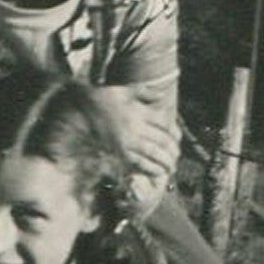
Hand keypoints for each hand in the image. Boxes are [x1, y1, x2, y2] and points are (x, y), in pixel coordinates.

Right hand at [98, 86, 178, 210]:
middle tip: (176, 158)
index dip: (175, 134)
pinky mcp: (119, 151)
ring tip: (171, 168)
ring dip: (165, 162)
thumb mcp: (129, 91)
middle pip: (162, 141)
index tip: (178, 140)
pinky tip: (157, 173)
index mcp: (141, 112)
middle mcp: (137, 127)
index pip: (165, 125)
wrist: (86, 106)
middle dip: (172, 151)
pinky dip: (149, 169)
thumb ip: (147, 93)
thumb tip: (162, 95)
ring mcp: (127, 140)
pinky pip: (137, 163)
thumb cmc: (107, 97)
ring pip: (153, 154)